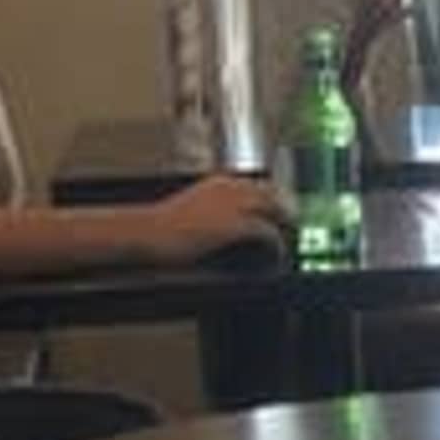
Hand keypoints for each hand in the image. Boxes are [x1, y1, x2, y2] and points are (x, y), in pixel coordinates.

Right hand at [146, 172, 291, 263]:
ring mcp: (233, 205)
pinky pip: (266, 232)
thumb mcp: (191, 207)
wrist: (146, 232)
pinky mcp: (234, 225)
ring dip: (284, 226)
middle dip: (285, 210)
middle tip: (293, 227)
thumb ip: (213, 208)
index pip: (259, 185)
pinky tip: (277, 256)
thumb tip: (225, 222)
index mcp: (220, 183)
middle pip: (273, 195)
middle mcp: (230, 188)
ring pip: (274, 210)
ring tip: (288, 241)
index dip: (274, 199)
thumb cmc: (162, 225)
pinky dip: (276, 245)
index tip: (282, 211)